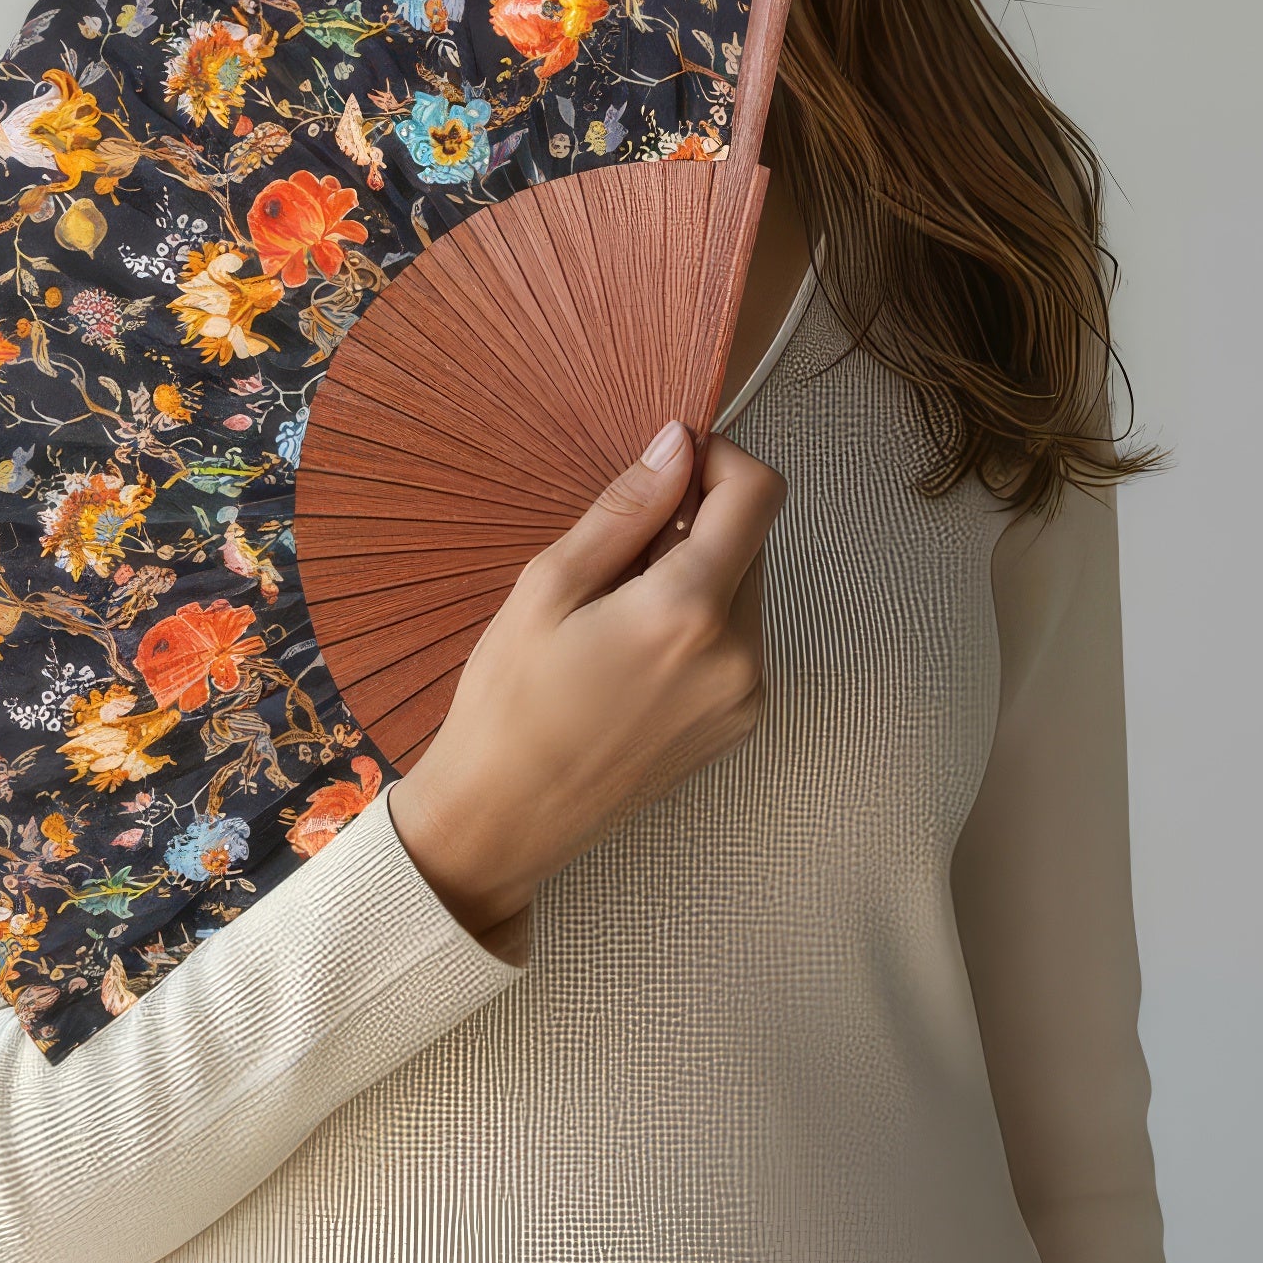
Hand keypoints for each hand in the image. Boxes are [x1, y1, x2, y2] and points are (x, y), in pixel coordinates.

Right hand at [386, 418, 786, 950]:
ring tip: (617, 609)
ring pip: (745, 588)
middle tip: (617, 551)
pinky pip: (738, 640)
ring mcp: (745, 697)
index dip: (720, 458)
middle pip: (754, 539)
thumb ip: (625, 509)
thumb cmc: (508, 702)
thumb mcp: (547, 587)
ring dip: (698, 572)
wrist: (504, 820)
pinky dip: (699, 621)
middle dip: (698, 520)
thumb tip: (677, 442)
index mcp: (688, 612)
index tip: (668, 463)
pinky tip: (632, 651)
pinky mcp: (738, 725)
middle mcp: (738, 656)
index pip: (759, 494)